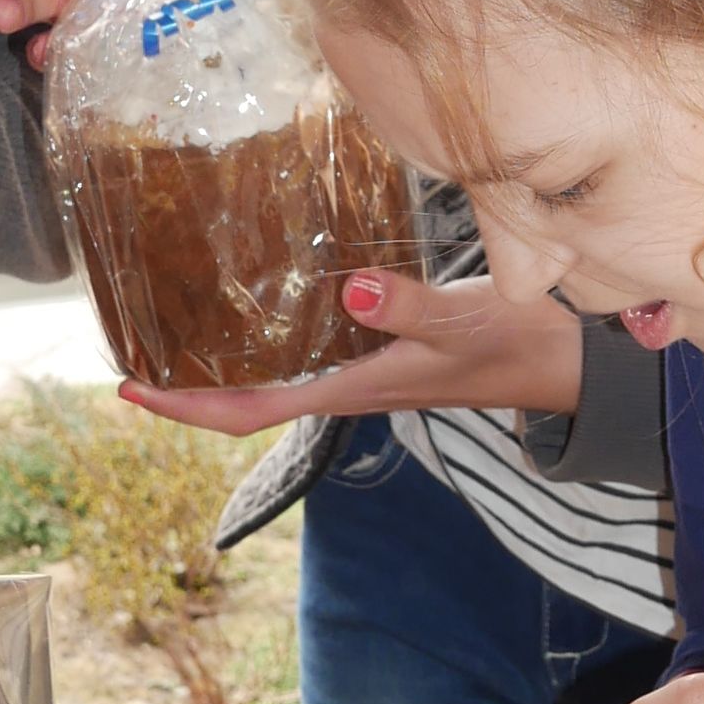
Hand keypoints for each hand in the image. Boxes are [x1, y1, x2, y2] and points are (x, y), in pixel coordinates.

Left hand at [122, 268, 582, 438]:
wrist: (572, 359)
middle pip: (248, 399)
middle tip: (131, 347)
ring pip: (275, 373)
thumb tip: (352, 292)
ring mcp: (366, 367)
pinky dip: (270, 330)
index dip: (185, 408)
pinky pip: (308, 345)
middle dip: (186, 386)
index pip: (249, 411)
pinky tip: (260, 294)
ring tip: (174, 321)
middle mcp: (349, 385)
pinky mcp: (385, 343)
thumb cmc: (520, 343)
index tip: (130, 390)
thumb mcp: (464, 320)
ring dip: (222, 360)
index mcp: (354, 389)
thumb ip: (409, 306)